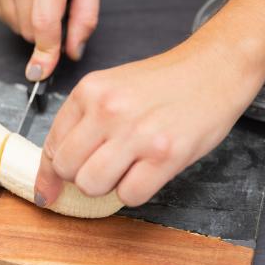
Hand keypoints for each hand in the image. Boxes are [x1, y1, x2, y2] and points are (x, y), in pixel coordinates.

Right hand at [0, 0, 100, 79]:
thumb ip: (85, 18)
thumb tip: (73, 53)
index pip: (45, 22)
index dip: (46, 52)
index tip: (41, 73)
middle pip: (31, 30)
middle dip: (46, 32)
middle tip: (55, 7)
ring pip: (16, 28)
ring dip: (30, 23)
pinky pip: (3, 18)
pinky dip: (16, 14)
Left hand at [33, 39, 264, 207]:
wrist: (214, 68)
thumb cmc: (163, 83)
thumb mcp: (112, 89)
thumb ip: (81, 124)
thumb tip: (51, 176)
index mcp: (88, 91)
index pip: (51, 146)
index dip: (50, 173)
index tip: (50, 190)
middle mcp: (107, 110)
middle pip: (67, 169)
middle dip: (81, 178)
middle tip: (104, 168)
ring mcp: (136, 132)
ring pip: (92, 186)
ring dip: (107, 186)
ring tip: (128, 168)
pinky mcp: (165, 154)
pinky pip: (129, 195)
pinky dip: (135, 191)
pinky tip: (148, 171)